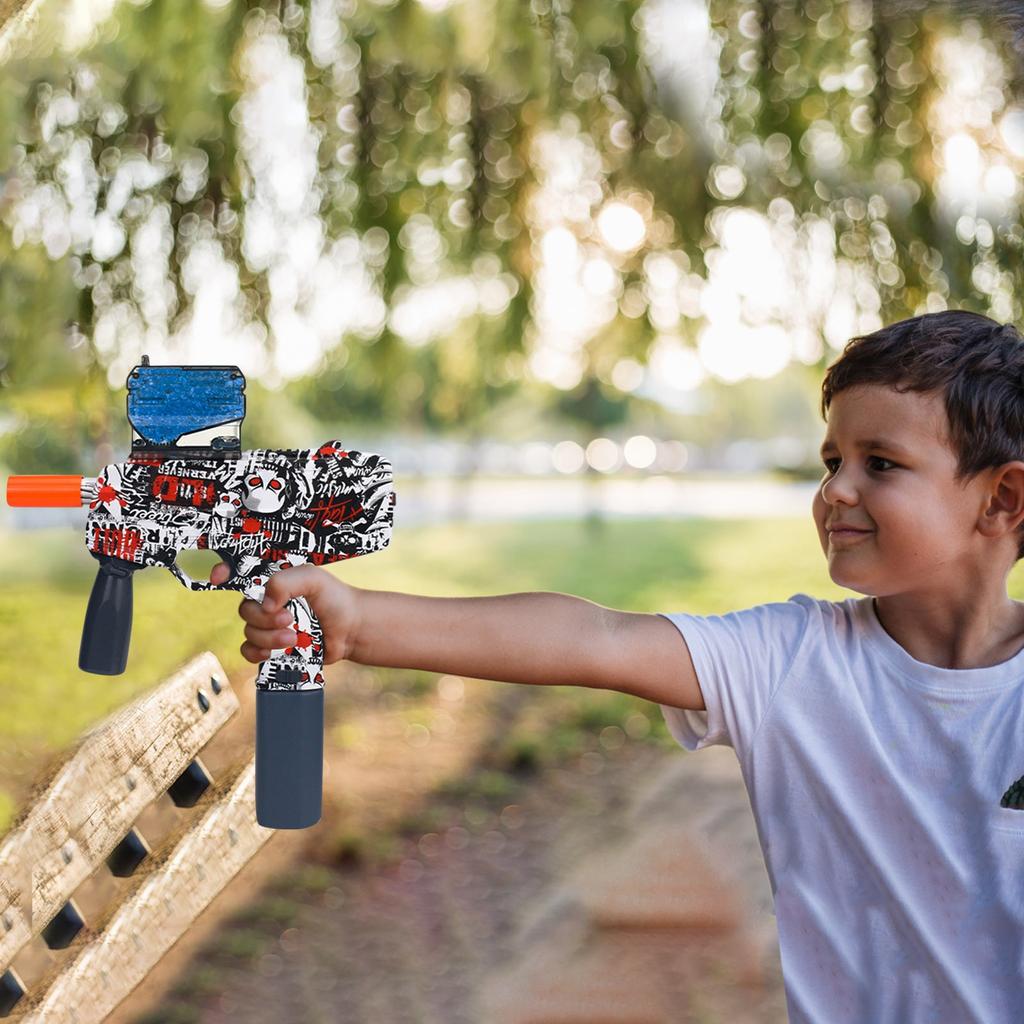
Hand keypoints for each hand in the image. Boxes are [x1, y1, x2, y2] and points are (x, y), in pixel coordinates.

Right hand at [210, 562, 361, 665]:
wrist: (349, 629)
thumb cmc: (333, 599)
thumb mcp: (313, 580)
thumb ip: (286, 583)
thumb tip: (265, 604)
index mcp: (273, 581)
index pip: (239, 573)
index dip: (223, 571)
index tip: (218, 576)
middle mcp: (266, 601)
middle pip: (245, 610)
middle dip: (264, 618)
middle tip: (290, 620)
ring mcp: (268, 625)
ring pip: (249, 632)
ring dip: (269, 638)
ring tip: (295, 638)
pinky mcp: (272, 647)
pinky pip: (249, 651)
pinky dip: (257, 653)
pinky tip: (272, 653)